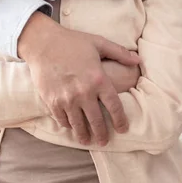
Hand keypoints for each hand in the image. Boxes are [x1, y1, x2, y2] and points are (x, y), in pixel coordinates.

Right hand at [18, 12, 139, 146]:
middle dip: (102, 134)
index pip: (115, 107)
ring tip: (88, 141)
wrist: (43, 43)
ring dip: (84, 136)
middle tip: (105, 141)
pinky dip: (68, 125)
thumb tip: (138, 60)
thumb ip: (119, 52)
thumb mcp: (98, 43)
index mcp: (98, 79)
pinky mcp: (52, 101)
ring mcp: (67, 99)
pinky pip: (63, 120)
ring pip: (79, 126)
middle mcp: (84, 93)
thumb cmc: (72, 41)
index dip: (121, 120)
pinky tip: (71, 126)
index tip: (123, 128)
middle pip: (97, 122)